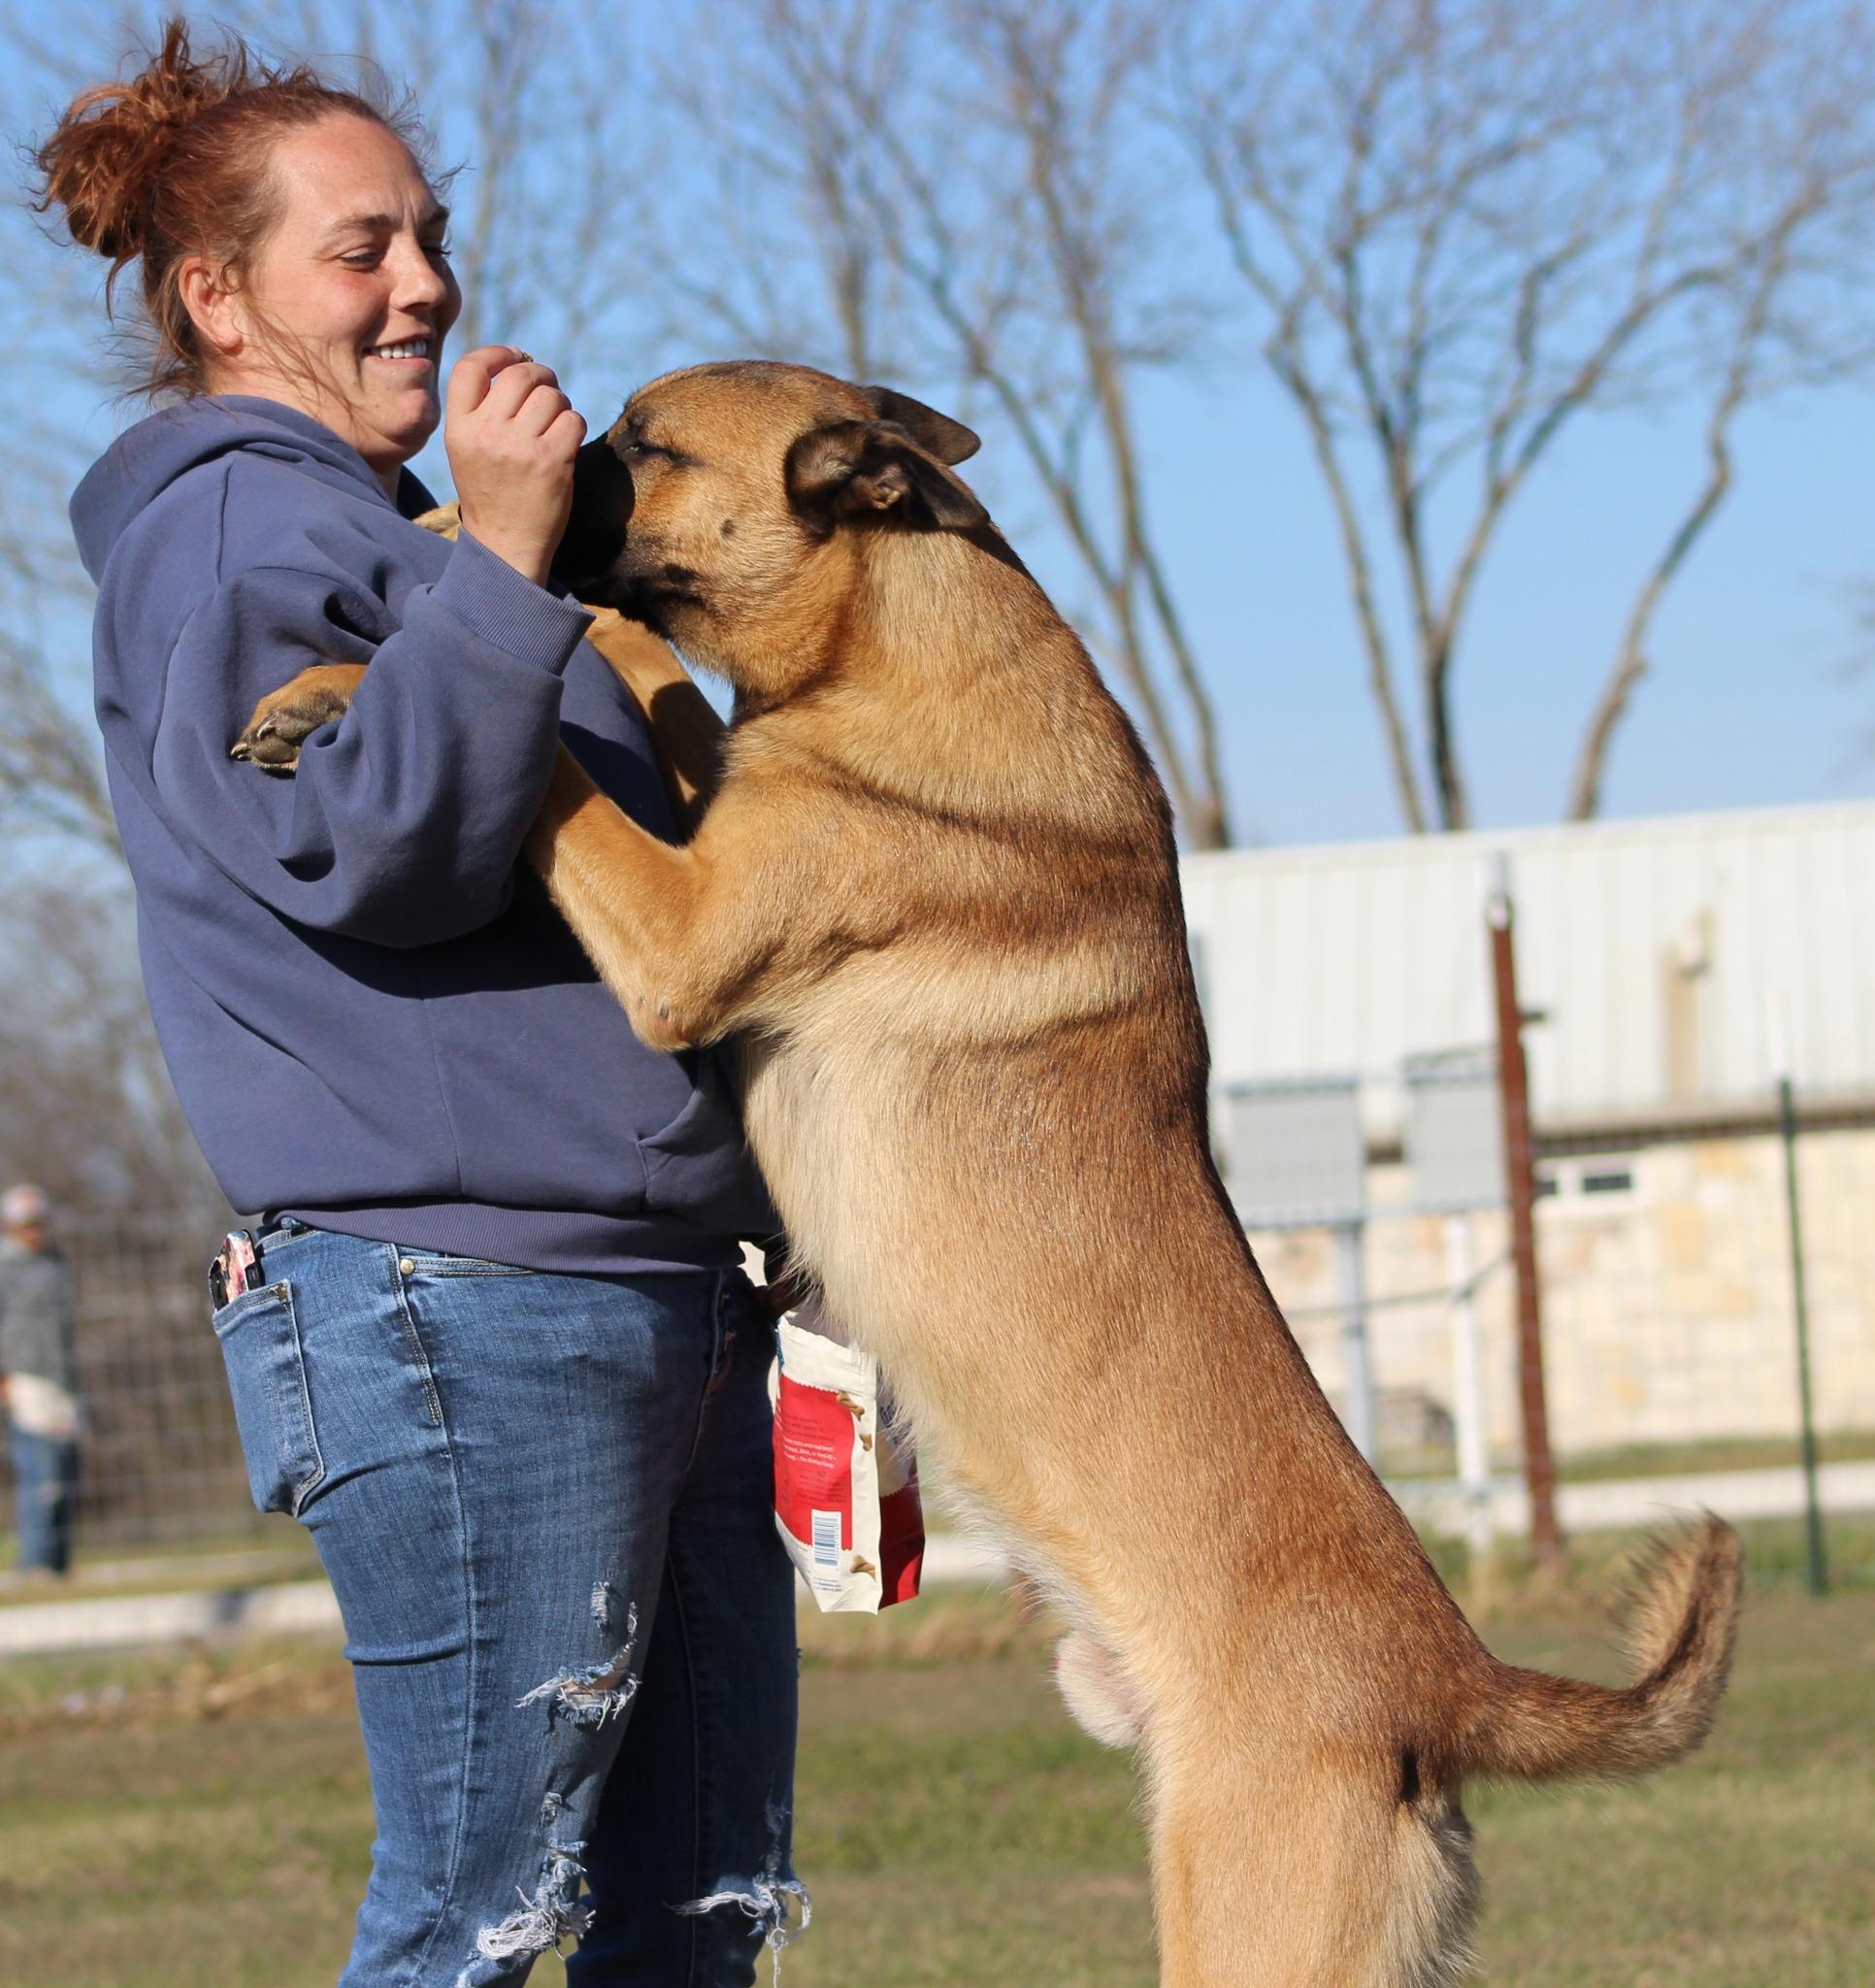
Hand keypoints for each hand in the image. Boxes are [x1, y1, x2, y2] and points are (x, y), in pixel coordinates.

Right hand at [445, 346, 585, 585]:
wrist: (506, 546)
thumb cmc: (491, 493)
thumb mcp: (468, 449)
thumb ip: (483, 410)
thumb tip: (520, 362)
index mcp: (458, 428)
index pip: (471, 367)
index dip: (498, 353)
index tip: (517, 356)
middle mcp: (485, 433)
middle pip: (519, 374)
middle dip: (541, 376)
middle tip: (548, 390)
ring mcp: (519, 447)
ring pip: (551, 395)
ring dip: (561, 404)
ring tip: (555, 424)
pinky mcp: (551, 462)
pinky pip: (573, 420)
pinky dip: (575, 426)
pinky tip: (566, 443)